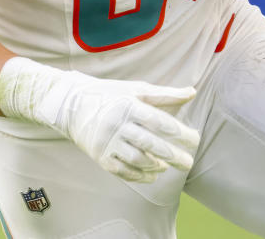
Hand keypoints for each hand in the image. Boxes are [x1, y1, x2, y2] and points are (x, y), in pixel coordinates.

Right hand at [0, 57, 199, 182]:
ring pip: (136, 159)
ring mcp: (107, 141)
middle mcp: (117, 123)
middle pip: (150, 143)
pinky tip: (152, 175)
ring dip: (156, 166)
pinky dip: (139, 175)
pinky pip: (122, 171)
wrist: (70, 104)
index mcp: (128, 105)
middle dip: (172, 155)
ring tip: (168, 167)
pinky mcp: (99, 156)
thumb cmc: (109, 95)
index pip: (158, 121)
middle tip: (189, 163)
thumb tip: (192, 93)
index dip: (178, 132)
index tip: (194, 139)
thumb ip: (164, 95)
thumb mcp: (135, 89)